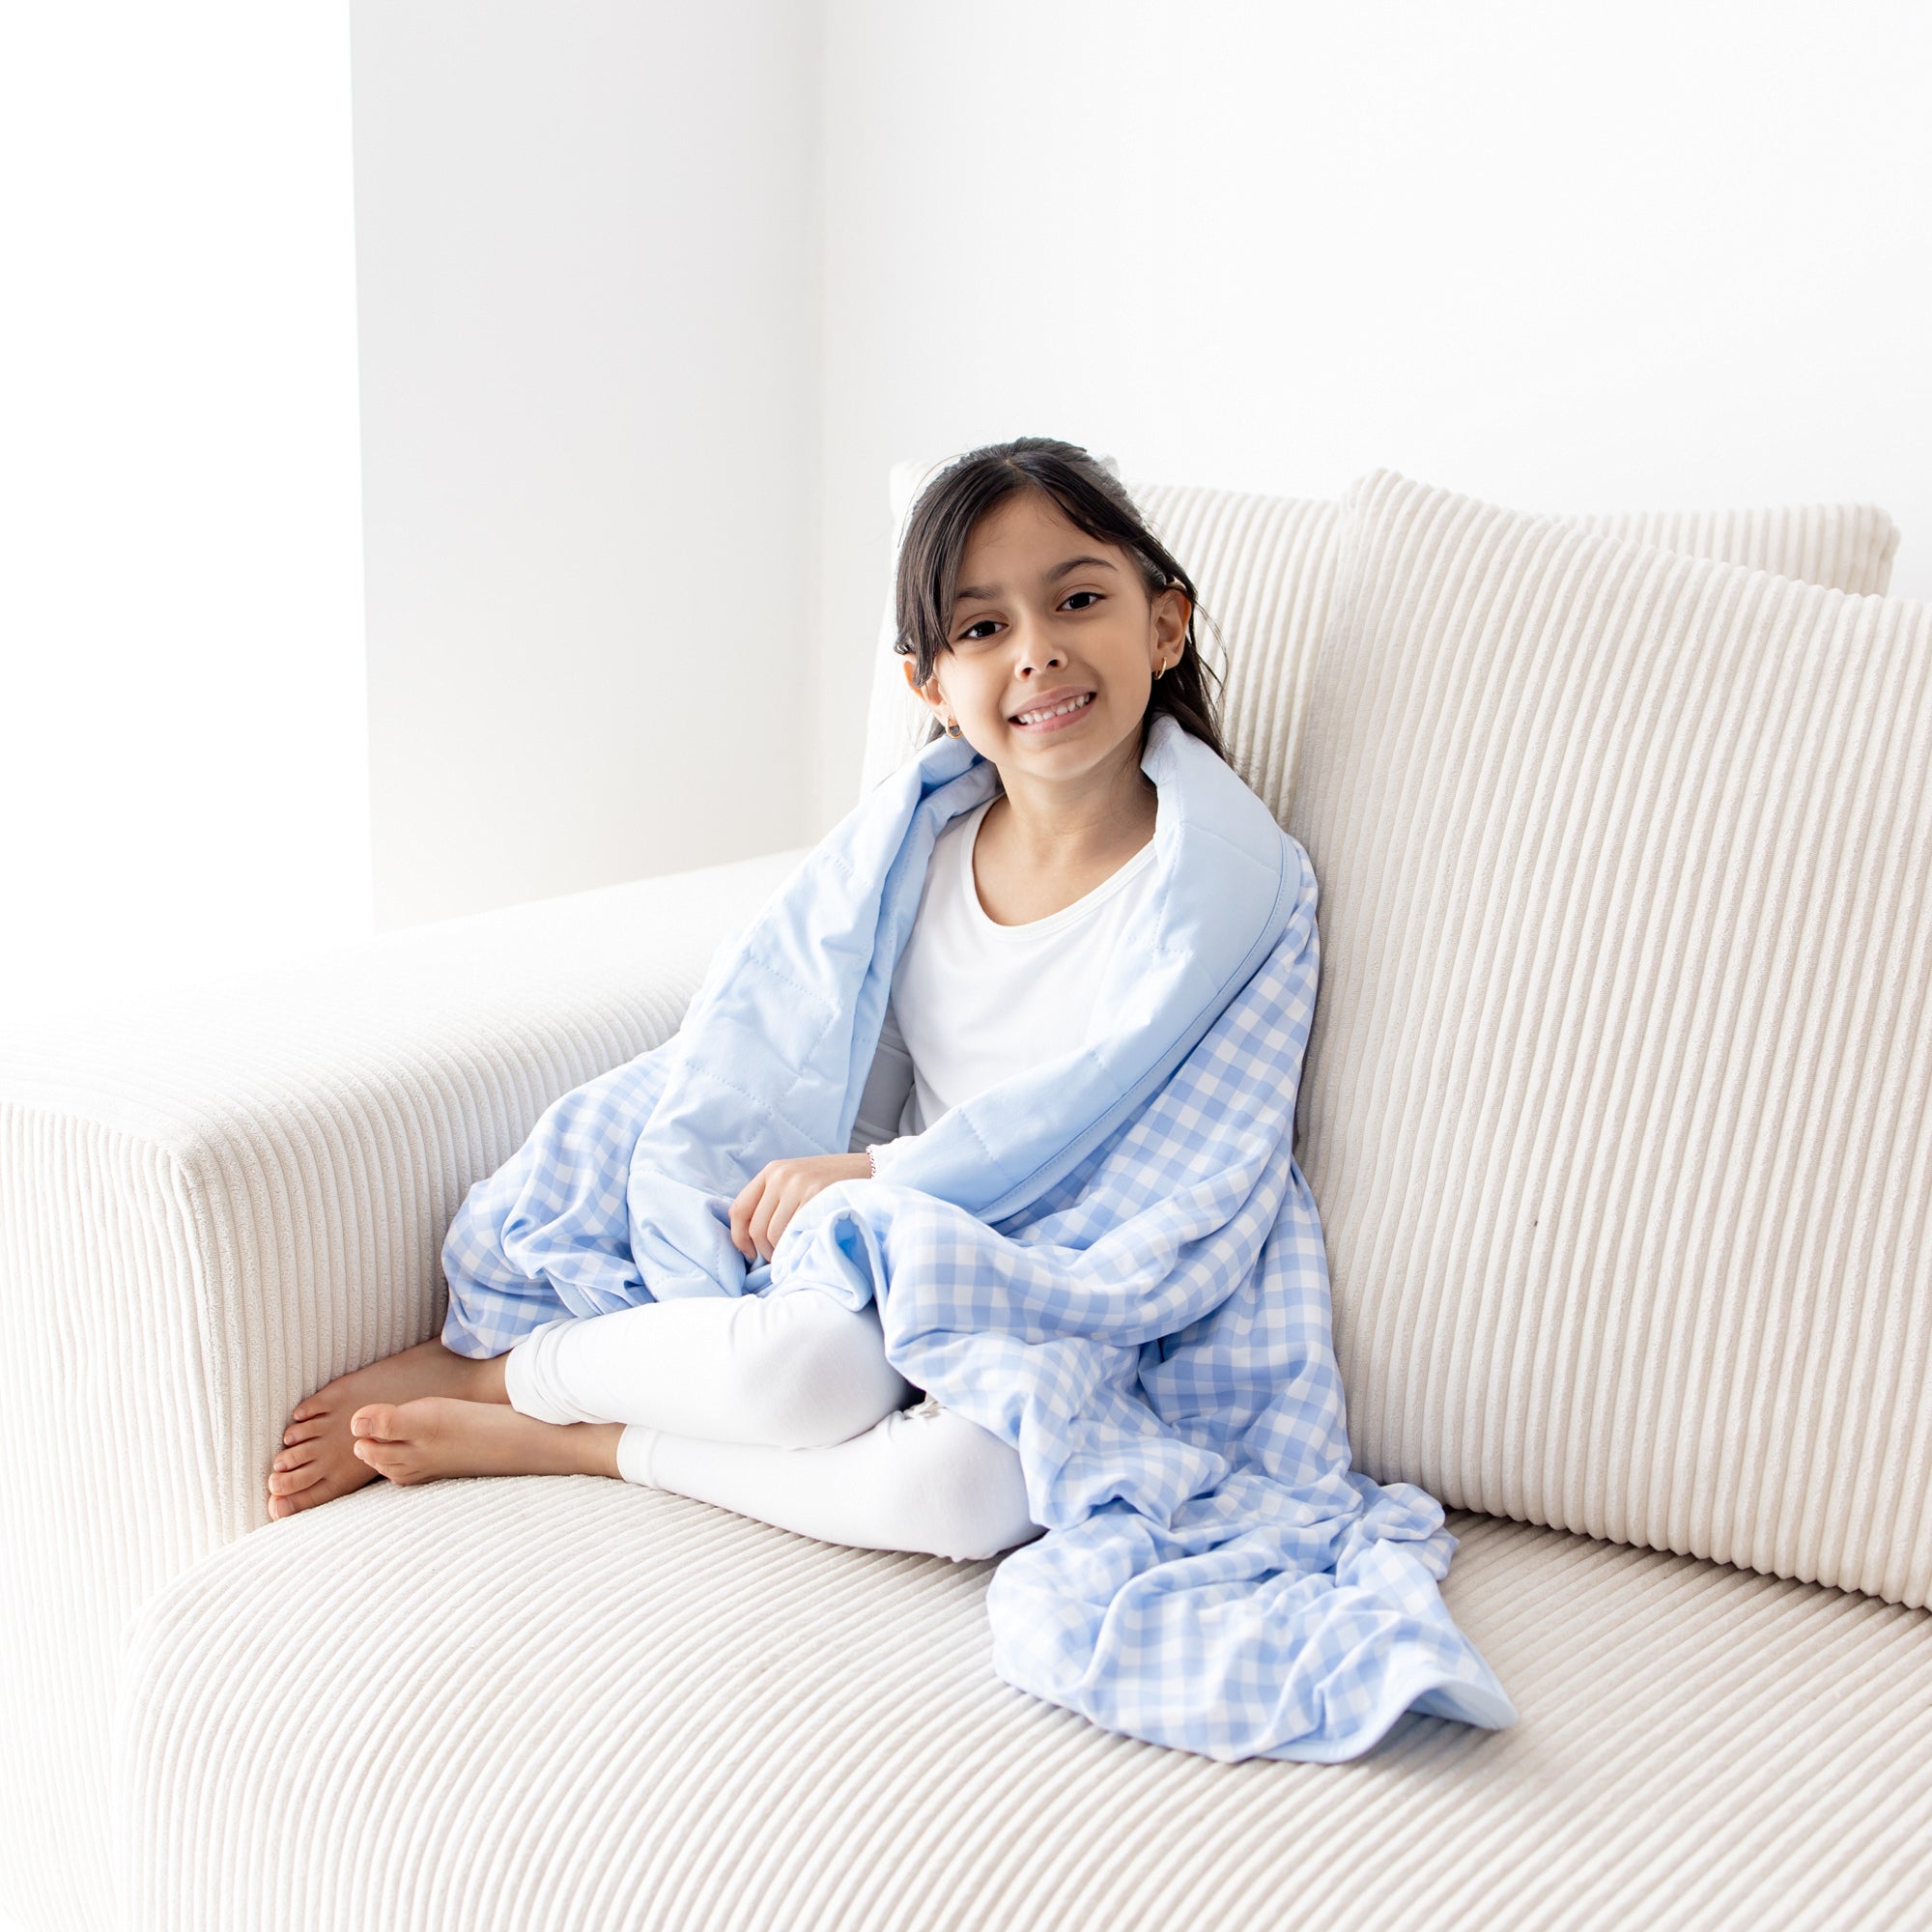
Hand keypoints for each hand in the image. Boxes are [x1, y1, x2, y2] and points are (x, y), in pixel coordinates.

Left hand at [729, 1152, 872, 1262]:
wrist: (870, 1170)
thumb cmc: (831, 1183)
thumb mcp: (797, 1181)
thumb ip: (774, 1201)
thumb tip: (750, 1240)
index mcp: (772, 1171)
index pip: (738, 1210)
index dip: (739, 1238)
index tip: (749, 1254)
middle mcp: (782, 1176)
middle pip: (757, 1228)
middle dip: (765, 1252)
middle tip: (780, 1260)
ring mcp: (800, 1185)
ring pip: (775, 1235)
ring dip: (782, 1253)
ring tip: (795, 1255)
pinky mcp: (817, 1195)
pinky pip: (797, 1233)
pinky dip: (799, 1247)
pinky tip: (808, 1248)